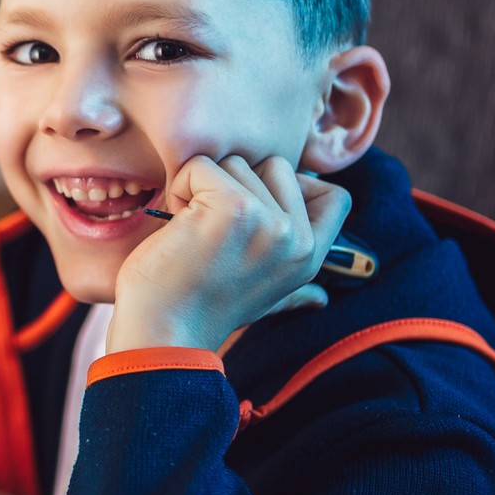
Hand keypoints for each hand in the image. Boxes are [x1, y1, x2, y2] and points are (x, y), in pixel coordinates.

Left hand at [106, 154, 351, 355]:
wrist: (160, 332)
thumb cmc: (198, 310)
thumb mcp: (262, 299)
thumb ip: (294, 290)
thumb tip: (319, 299)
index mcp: (309, 258)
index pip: (334, 196)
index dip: (295, 185)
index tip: (255, 206)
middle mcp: (297, 239)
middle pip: (275, 165)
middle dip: (234, 185)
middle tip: (210, 227)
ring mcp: (269, 222)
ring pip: (236, 162)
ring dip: (201, 188)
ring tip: (192, 230)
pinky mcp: (234, 207)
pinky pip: (201, 164)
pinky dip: (179, 186)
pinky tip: (177, 224)